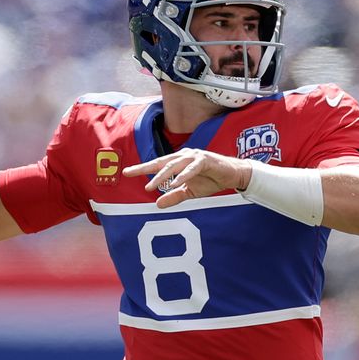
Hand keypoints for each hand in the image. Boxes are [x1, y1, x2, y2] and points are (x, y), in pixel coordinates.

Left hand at [123, 148, 252, 208]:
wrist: (232, 176)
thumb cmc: (210, 180)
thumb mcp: (189, 192)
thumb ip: (174, 196)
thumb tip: (157, 204)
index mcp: (178, 161)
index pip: (157, 165)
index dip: (142, 168)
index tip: (126, 172)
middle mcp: (184, 155)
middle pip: (161, 162)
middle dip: (145, 168)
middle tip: (130, 173)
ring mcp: (194, 156)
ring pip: (174, 165)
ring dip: (162, 176)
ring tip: (151, 186)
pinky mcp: (205, 160)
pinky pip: (191, 169)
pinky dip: (183, 176)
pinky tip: (174, 184)